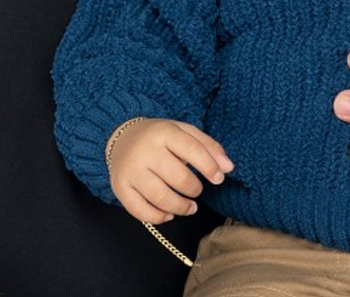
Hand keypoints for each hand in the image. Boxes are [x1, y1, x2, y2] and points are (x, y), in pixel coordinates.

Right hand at [106, 118, 232, 223]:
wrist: (121, 136)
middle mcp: (145, 150)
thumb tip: (229, 167)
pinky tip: (169, 214)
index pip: (191, 149)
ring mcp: (130, 170)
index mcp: (163, 132)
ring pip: (160, 197)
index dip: (209, 167)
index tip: (218, 178)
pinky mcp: (120, 188)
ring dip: (181, 207)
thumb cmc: (159, 137)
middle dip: (194, 189)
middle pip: (177, 177)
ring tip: (190, 207)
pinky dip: (158, 217)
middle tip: (197, 190)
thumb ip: (208, 147)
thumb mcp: (183, 132)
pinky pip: (140, 211)